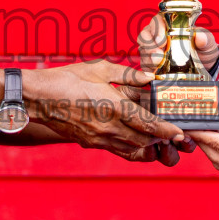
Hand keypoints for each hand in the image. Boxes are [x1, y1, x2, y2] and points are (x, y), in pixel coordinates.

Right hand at [23, 60, 187, 164]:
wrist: (37, 99)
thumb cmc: (67, 79)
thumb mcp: (99, 69)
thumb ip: (128, 74)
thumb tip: (150, 77)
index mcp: (113, 107)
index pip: (148, 124)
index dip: (168, 130)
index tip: (181, 133)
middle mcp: (108, 128)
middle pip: (145, 140)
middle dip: (162, 139)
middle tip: (173, 133)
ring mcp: (99, 139)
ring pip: (133, 149)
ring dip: (148, 145)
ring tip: (157, 136)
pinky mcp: (91, 143)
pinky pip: (118, 151)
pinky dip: (132, 148)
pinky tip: (137, 140)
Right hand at [135, 14, 218, 73]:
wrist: (204, 68)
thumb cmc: (203, 49)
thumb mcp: (207, 42)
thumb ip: (205, 38)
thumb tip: (199, 36)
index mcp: (169, 25)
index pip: (157, 20)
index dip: (156, 28)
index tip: (162, 40)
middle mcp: (157, 36)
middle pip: (145, 35)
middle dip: (149, 45)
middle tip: (158, 54)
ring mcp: (152, 51)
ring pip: (143, 51)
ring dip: (149, 58)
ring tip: (158, 63)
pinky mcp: (151, 65)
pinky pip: (144, 66)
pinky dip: (148, 69)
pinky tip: (154, 73)